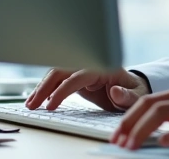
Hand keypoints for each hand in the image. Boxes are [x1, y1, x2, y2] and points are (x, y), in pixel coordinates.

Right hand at [25, 68, 149, 111]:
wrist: (134, 87)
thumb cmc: (135, 91)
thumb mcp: (137, 96)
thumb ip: (127, 96)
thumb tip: (115, 91)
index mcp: (105, 66)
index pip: (78, 75)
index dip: (63, 90)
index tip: (51, 104)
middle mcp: (91, 63)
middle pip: (63, 69)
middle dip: (45, 86)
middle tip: (32, 104)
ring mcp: (83, 68)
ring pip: (57, 72)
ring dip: (42, 87)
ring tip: (30, 103)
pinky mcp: (77, 75)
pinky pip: (59, 78)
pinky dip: (47, 88)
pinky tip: (38, 99)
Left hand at [113, 81, 168, 154]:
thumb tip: (156, 130)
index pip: (151, 100)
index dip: (130, 117)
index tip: (117, 136)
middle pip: (151, 104)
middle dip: (128, 123)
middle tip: (116, 142)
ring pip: (162, 112)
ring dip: (141, 130)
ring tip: (130, 146)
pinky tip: (162, 144)